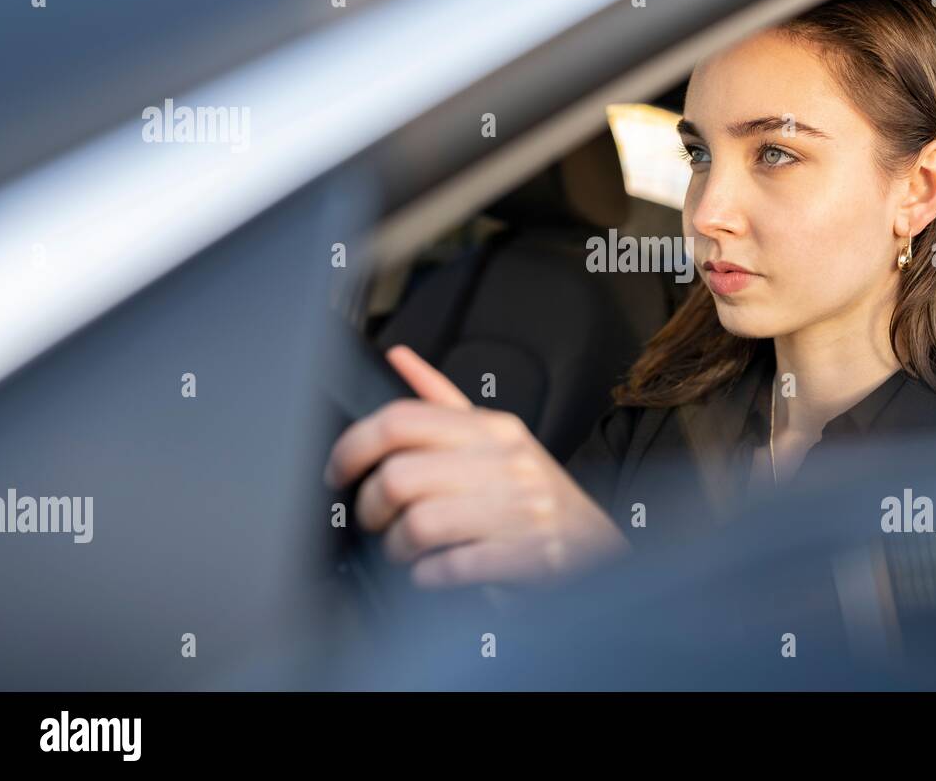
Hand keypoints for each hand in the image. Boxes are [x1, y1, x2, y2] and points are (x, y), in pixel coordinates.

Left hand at [324, 345, 630, 588]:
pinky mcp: (529, 556)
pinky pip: (452, 566)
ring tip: (405, 553)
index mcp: (491, 429)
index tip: (338, 472)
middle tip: (376, 523)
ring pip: (419, 524)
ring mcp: (521, 509)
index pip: (401, 420)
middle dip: (372, 510)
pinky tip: (432, 573)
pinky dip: (428, 577)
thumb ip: (443, 400)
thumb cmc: (535, 495)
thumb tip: (399, 358)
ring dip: (397, 549)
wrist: (598, 546)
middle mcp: (506, 462)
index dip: (352, 447)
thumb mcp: (498, 438)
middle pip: (400, 477)